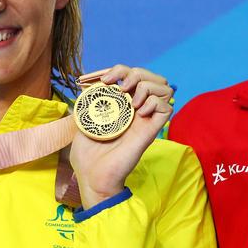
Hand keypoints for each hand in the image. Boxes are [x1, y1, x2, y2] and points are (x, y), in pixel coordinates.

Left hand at [69, 64, 173, 208]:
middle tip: (117, 86)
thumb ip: (85, 105)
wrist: (93, 177)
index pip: (129, 76)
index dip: (117, 70)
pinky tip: (139, 111)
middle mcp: (135, 109)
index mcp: (120, 106)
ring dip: (146, 85)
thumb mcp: (81, 124)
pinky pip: (166, 107)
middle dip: (133, 72)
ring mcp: (144, 118)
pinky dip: (154, 102)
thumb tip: (84, 88)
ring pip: (163, 86)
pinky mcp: (151, 130)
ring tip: (131, 101)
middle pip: (149, 76)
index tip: (98, 79)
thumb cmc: (86, 157)